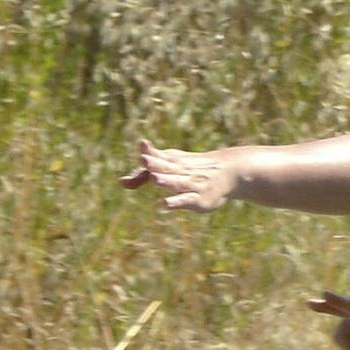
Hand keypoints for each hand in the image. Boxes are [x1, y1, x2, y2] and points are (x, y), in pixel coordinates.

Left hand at [126, 143, 242, 213]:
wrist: (229, 172)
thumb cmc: (191, 170)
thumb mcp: (169, 167)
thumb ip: (143, 176)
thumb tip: (120, 182)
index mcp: (174, 161)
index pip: (161, 156)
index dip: (151, 152)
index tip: (142, 145)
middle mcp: (183, 171)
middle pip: (168, 168)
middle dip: (156, 164)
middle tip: (144, 159)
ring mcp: (192, 185)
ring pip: (178, 182)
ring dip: (166, 180)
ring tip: (154, 178)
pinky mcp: (199, 200)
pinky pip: (186, 200)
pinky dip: (175, 202)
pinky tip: (163, 204)